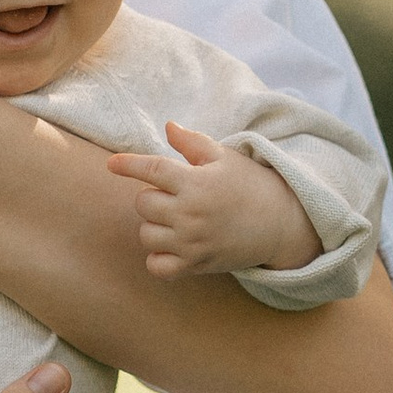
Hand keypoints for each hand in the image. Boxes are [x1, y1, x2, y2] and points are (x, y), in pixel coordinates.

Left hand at [105, 124, 318, 283]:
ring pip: (146, 234)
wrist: (281, 223)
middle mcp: (190, 213)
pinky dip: (158, 258)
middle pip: (143, 204)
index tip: (112, 164)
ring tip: (174, 220)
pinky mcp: (196, 264)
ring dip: (154, 226)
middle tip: (172, 196)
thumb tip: (168, 126)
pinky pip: (157, 267)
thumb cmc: (251, 185)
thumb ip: (192, 143)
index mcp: (196, 182)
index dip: (127, 165)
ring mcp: (191, 241)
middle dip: (151, 196)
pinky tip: (170, 246)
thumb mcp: (224, 157)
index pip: (151, 170)